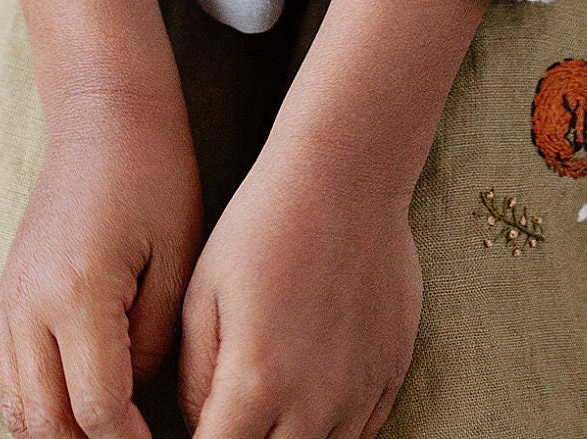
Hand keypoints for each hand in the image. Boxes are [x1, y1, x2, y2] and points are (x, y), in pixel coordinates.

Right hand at [0, 83, 203, 438]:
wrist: (104, 113)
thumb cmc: (155, 177)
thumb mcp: (177, 261)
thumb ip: (154, 344)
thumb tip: (132, 399)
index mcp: (79, 294)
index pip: (98, 411)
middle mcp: (31, 305)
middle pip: (47, 425)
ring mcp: (10, 302)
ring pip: (19, 411)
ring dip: (60, 438)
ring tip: (107, 437)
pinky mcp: (6, 296)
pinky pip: (9, 379)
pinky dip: (37, 411)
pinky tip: (76, 415)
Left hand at [176, 0, 488, 437]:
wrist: (346, 173)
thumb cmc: (263, 225)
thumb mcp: (202, 296)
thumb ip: (195, 380)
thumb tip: (202, 426)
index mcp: (256, 383)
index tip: (197, 430)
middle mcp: (314, 402)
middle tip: (234, 414)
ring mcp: (360, 392)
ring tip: (271, 402)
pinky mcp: (391, 374)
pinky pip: (361, 434)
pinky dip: (332, 428)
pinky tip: (311, 394)